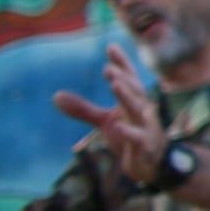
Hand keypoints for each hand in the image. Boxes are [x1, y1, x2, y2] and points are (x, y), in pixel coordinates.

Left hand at [52, 45, 167, 186]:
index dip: (121, 63)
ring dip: (126, 95)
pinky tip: (117, 127)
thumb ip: (83, 108)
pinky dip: (129, 132)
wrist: (153, 163)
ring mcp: (146, 126)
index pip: (129, 78)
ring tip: (115, 83)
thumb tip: (55, 96)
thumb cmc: (130, 135)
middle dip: (123, 78)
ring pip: (137, 109)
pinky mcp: (145, 145)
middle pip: (134, 90)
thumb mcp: (105, 121)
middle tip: (108, 67)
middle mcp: (142, 110)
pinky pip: (137, 137)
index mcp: (133, 101)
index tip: (110, 47)